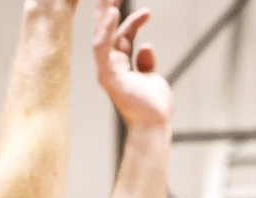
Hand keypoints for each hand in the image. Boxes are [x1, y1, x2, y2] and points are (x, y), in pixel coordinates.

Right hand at [93, 0, 171, 129]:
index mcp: (120, 65)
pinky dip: (106, 30)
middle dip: (109, 7)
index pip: (123, 35)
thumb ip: (146, 62)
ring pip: (102, 33)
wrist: (153, 127)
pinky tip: (113, 13)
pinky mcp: (107, 75)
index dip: (133, 20)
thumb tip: (146, 45)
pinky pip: (102, 47)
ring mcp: (107, 70)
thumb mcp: (152, 78)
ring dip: (106, 12)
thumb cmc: (153, 109)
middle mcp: (110, 65)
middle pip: (107, 30)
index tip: (148, 12)